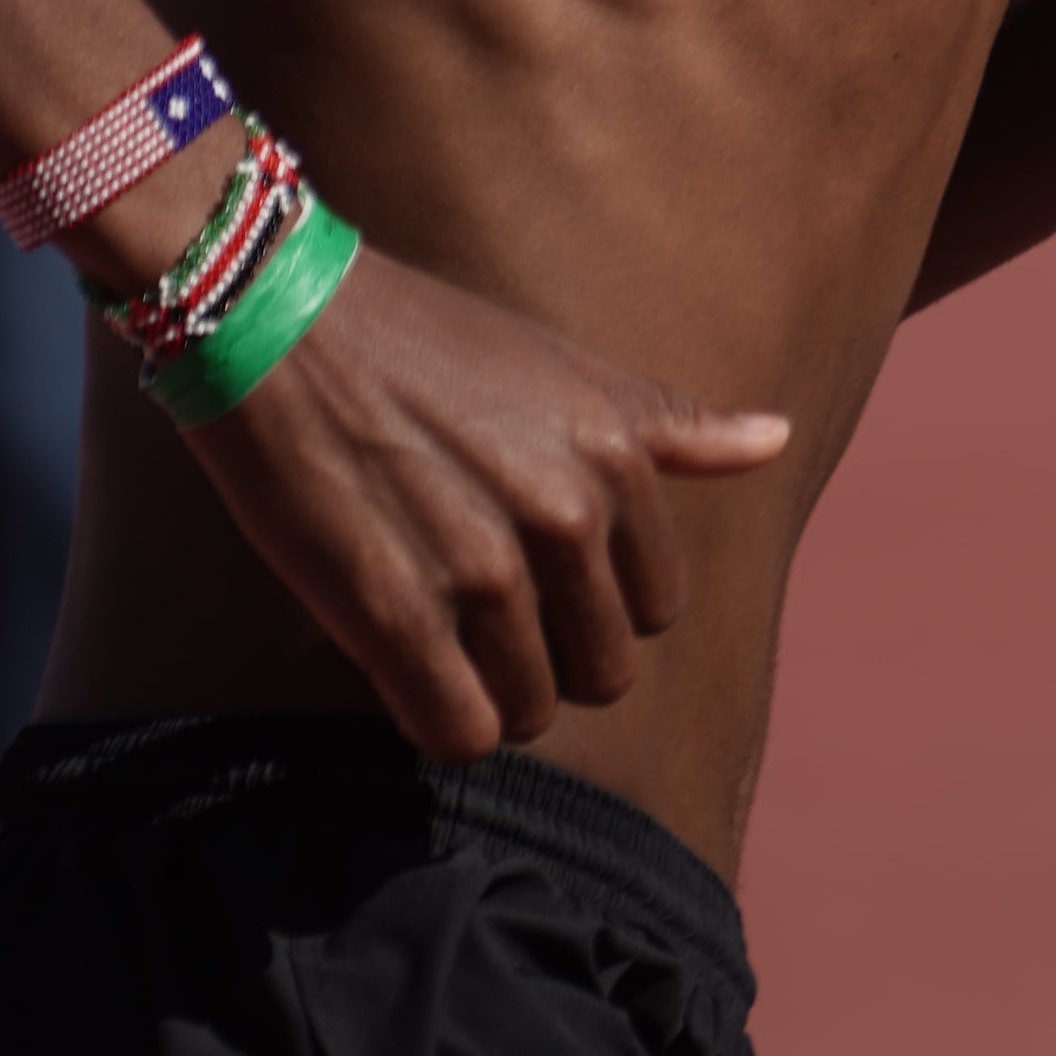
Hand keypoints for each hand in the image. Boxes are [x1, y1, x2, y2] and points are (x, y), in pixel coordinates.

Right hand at [173, 243, 790, 759]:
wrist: (279, 320)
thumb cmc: (422, 340)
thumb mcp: (564, 367)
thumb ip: (669, 422)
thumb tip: (776, 439)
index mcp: (617, 454)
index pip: (655, 607)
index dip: (593, 606)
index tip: (534, 574)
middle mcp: (564, 512)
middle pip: (601, 674)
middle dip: (547, 660)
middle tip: (478, 612)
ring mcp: (482, 568)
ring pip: (529, 712)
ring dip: (483, 691)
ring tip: (435, 629)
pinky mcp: (396, 616)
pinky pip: (461, 735)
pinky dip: (437, 722)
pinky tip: (403, 668)